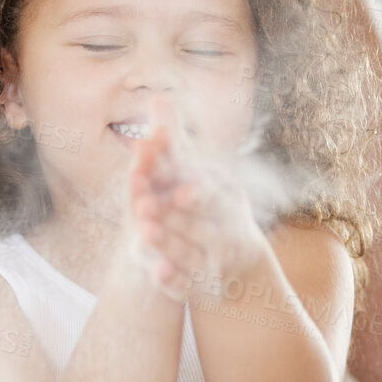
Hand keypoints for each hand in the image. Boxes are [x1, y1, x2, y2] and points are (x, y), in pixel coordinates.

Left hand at [128, 97, 263, 299]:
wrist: (238, 261)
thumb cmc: (208, 203)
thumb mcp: (194, 171)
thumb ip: (175, 140)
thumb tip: (158, 96)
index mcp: (227, 198)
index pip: (212, 194)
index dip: (195, 193)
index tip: (177, 190)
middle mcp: (227, 228)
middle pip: (199, 223)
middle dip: (171, 216)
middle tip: (143, 208)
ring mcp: (218, 260)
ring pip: (192, 252)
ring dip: (169, 243)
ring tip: (143, 234)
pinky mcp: (206, 285)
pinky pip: (190, 282)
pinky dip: (174, 279)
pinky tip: (157, 273)